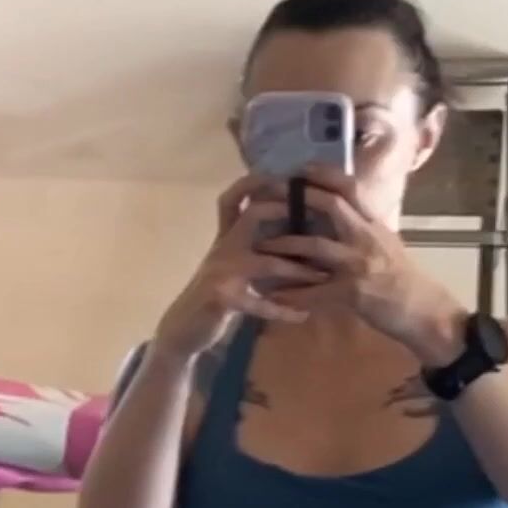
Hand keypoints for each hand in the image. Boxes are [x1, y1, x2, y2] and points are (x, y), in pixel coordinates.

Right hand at [153, 174, 327, 363]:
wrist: (183, 328)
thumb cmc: (212, 295)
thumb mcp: (228, 263)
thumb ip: (250, 244)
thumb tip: (291, 229)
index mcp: (225, 235)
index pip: (236, 196)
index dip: (259, 182)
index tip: (291, 179)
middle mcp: (223, 247)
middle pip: (254, 214)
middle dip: (288, 211)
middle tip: (318, 219)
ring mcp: (221, 272)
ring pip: (267, 263)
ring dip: (298, 270)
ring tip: (323, 276)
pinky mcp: (221, 298)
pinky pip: (259, 303)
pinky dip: (282, 310)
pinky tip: (302, 315)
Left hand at [255, 166, 467, 359]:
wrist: (423, 310)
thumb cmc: (403, 279)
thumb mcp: (385, 245)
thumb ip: (362, 230)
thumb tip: (341, 216)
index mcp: (373, 223)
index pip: (349, 188)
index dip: (324, 175)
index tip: (300, 168)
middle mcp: (366, 237)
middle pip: (332, 206)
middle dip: (299, 198)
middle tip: (269, 194)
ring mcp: (359, 264)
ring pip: (316, 246)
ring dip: (286, 244)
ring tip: (261, 244)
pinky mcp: (352, 293)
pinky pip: (315, 293)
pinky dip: (292, 295)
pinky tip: (272, 296)